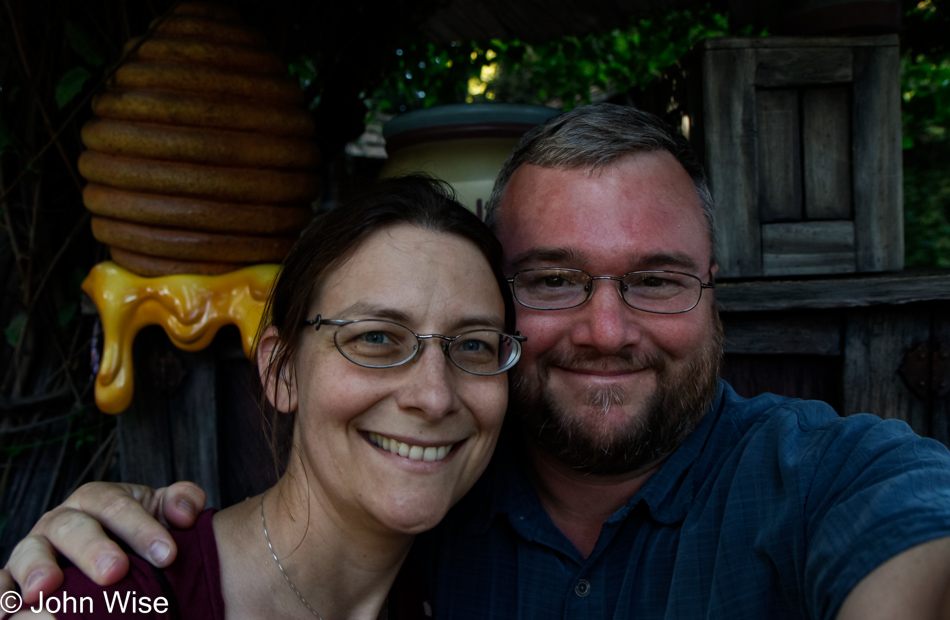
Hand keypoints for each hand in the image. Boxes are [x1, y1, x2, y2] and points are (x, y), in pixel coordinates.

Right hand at [1, 481, 204, 605]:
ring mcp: (35, 549)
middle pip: (72, 528)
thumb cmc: (139, 533)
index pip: (116, 507)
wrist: (113, 550)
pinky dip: (0, 594)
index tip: (167, 554)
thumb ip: (179, 502)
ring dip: (36, 569)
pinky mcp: (16, 578)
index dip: (141, 528)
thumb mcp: (161, 513)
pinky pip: (1, 583)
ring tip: (46, 589)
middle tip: (115, 572)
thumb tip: (185, 512)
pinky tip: (4, 610)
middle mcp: (62, 520)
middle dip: (93, 549)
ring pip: (30, 552)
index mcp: (97, 500)